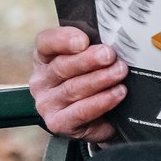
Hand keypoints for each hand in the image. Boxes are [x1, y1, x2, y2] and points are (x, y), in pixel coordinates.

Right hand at [29, 26, 127, 142]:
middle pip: (61, 66)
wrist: (95, 119)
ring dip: (100, 79)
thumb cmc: (91, 82)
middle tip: (110, 55)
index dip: (63, 39)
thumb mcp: (89, 60)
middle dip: (89, 60)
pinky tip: (116, 94)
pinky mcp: (57, 123)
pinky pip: (80, 112)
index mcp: (44, 58)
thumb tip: (112, 37)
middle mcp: (41, 80)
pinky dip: (101, 102)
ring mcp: (47, 103)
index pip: (46, 42)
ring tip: (119, 72)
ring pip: (72, 88)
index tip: (84, 40)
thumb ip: (92, 47)